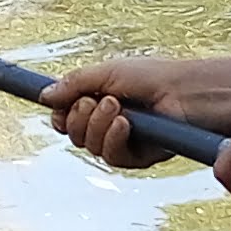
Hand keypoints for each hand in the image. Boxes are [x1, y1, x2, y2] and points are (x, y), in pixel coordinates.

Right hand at [44, 55, 187, 168]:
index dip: (62, 114)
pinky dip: (113, 140)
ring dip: (98, 127)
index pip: (68, 117)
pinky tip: (125, 125)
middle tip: (96, 102)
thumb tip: (44, 96)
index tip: (60, 106)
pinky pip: (113, 158)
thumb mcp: (108, 73)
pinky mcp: (140, 157)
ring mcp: (125, 141)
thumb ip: (75, 84)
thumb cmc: (154, 77)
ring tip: (117, 107)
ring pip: (91, 147)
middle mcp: (110, 123)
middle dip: (79, 118)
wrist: (186, 92)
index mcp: (101, 101)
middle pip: (74, 134)